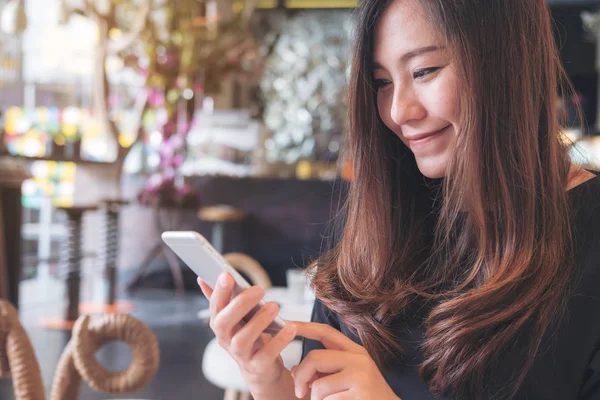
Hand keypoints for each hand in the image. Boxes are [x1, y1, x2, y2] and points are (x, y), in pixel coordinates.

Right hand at [198, 273, 297, 389]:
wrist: (260, 368)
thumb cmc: (248, 336)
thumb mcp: (234, 317)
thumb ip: (221, 299)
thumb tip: (202, 278)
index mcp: (219, 323)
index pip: (215, 306)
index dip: (220, 291)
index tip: (227, 275)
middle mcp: (226, 339)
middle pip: (224, 323)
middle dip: (240, 304)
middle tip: (258, 289)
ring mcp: (240, 355)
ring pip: (243, 339)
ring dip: (259, 322)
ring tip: (274, 306)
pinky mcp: (258, 366)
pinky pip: (267, 354)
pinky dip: (279, 340)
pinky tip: (290, 327)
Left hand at [291, 322, 398, 399]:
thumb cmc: (364, 397)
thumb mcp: (345, 378)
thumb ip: (322, 371)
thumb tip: (294, 370)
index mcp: (355, 351)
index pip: (325, 332)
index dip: (303, 327)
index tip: (286, 323)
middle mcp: (359, 360)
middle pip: (314, 358)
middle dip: (301, 377)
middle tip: (299, 392)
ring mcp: (361, 377)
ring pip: (318, 386)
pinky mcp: (360, 395)